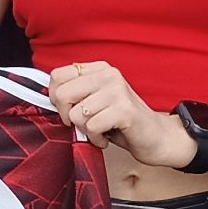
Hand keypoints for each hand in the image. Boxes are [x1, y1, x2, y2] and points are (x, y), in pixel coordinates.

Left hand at [46, 61, 193, 169]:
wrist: (158, 137)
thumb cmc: (122, 122)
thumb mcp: (96, 101)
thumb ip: (76, 94)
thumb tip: (48, 98)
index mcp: (99, 69)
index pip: (57, 76)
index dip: (56, 98)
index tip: (70, 110)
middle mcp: (109, 75)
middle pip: (62, 94)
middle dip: (68, 117)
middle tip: (84, 124)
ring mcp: (117, 91)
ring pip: (77, 114)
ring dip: (86, 131)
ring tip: (100, 131)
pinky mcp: (124, 110)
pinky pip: (92, 127)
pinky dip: (96, 139)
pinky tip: (107, 137)